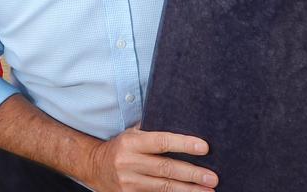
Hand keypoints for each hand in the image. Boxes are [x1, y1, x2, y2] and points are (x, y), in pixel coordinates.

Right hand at [85, 126, 216, 191]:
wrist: (94, 167)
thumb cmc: (121, 147)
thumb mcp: (131, 133)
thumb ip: (152, 130)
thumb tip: (183, 121)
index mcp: (131, 143)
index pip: (161, 142)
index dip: (183, 144)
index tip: (204, 148)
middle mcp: (128, 162)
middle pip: (166, 169)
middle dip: (192, 174)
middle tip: (213, 177)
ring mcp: (128, 182)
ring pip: (164, 187)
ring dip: (188, 190)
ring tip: (208, 190)